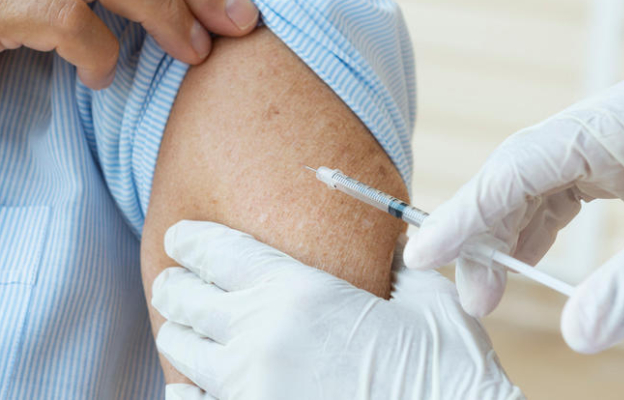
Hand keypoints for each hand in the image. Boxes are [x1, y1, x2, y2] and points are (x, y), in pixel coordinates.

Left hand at [151, 220, 521, 399]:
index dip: (190, 241)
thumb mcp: (428, 301)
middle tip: (173, 282)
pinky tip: (187, 385)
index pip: (217, 251)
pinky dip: (185, 391)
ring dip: (181, 336)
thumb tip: (393, 241)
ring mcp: (252, 390)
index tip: (179, 239)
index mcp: (299, 292)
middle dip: (175, 286)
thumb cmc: (449, 371)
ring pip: (183, 352)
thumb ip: (396, 264)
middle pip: (185, 299)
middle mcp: (262, 338)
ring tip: (183, 329)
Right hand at [404, 78, 623, 352]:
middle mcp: (608, 123)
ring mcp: (617, 142)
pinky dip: (538, 231)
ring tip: (492, 291)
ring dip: (507, 235)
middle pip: (517, 171)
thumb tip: (576, 335)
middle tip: (472, 296)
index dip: (469, 212)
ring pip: (534, 185)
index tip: (427, 254)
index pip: (520, 163)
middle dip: (485, 230)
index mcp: (621, 119)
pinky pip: (563, 195)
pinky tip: (527, 265)